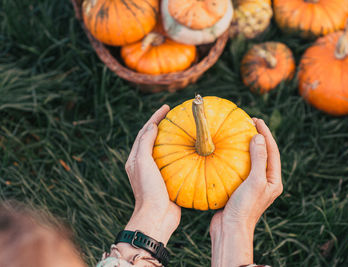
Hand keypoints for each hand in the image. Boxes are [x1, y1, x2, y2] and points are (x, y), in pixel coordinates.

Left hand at [116, 105, 179, 260]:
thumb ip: (145, 143)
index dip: (154, 117)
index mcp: (135, 158)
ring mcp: (157, 173)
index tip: (167, 107)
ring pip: (166, 150)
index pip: (145, 132)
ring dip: (174, 139)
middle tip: (176, 115)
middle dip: (163, 125)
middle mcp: (145, 164)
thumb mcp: (143, 162)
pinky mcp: (168, 180)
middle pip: (154, 139)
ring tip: (186, 129)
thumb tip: (151, 126)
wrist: (157, 216)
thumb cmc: (148, 189)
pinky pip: (176, 162)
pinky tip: (193, 151)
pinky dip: (183, 154)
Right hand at [210, 118, 282, 266]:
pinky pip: (237, 169)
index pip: (272, 151)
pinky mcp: (238, 189)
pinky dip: (232, 158)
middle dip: (257, 137)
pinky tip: (223, 152)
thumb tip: (259, 137)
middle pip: (263, 154)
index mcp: (273, 180)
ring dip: (244, 147)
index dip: (265, 134)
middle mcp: (265, 182)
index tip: (256, 120)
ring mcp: (251, 186)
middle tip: (247, 122)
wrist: (230, 230)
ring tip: (236, 133)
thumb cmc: (245, 207)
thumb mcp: (255, 181)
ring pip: (250, 161)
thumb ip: (259, 159)